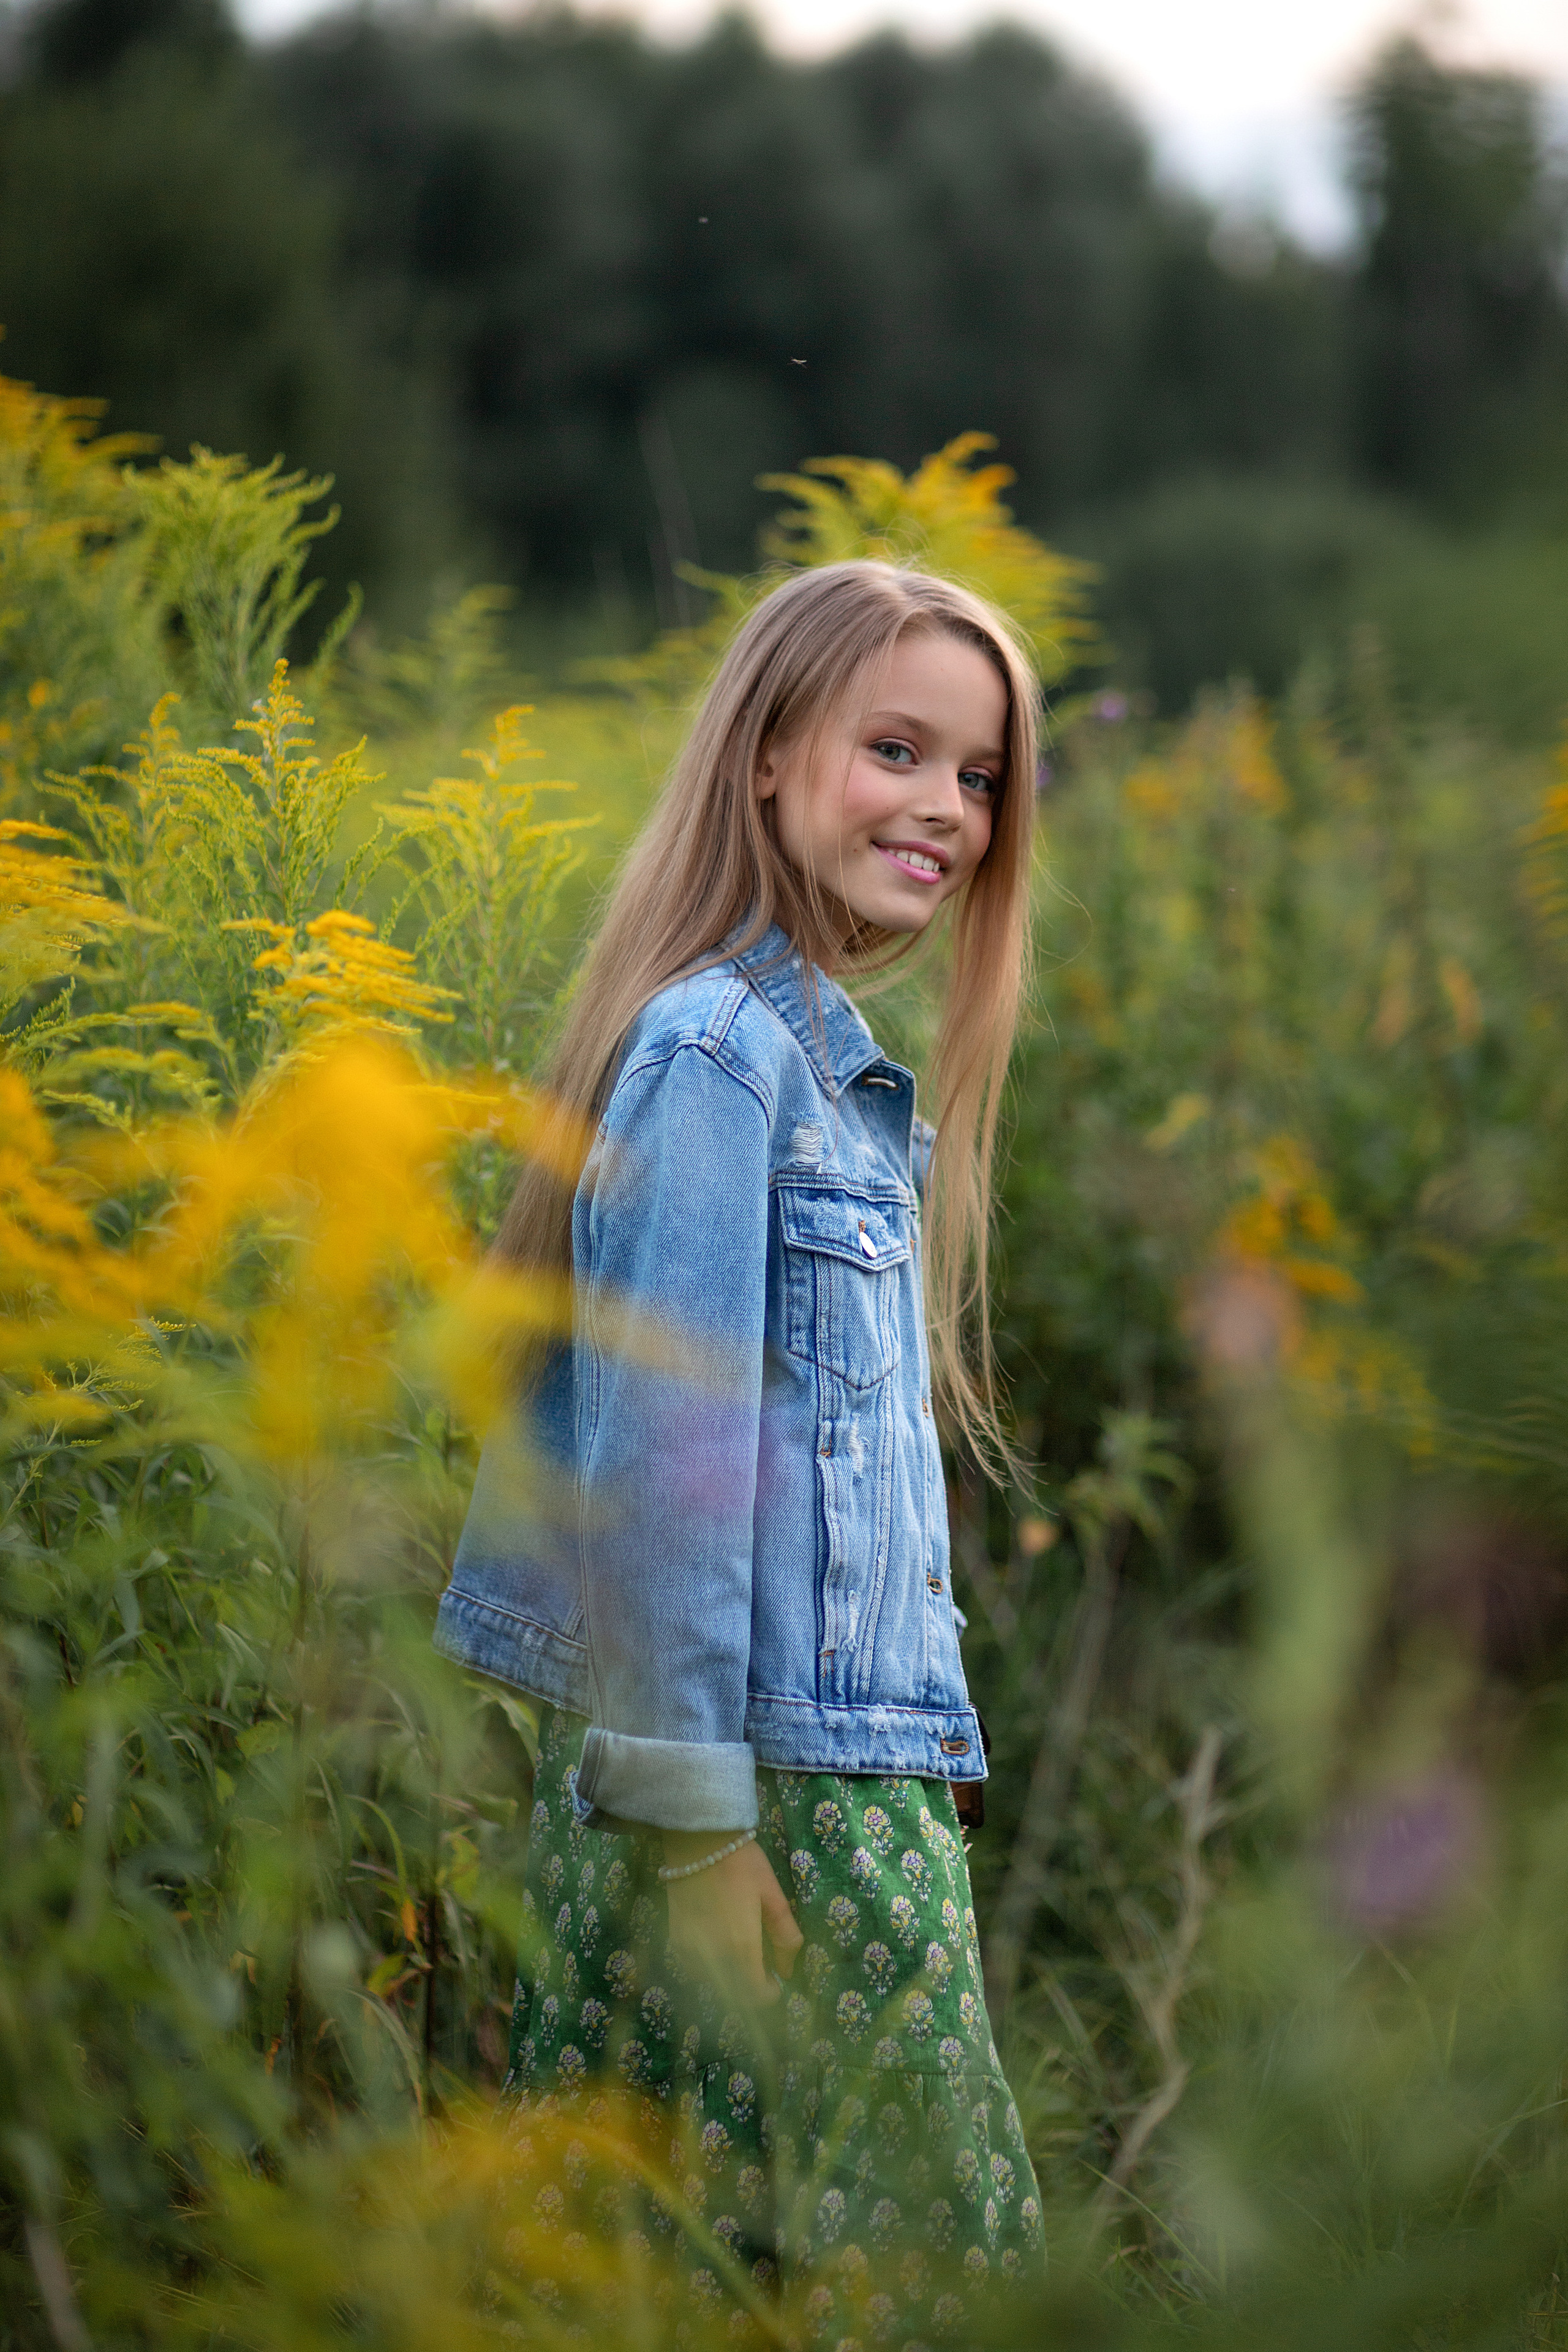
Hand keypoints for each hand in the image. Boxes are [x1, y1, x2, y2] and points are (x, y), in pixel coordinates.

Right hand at [662, 1833, 803, 2005]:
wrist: (698, 1841)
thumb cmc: (742, 1863)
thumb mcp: (773, 1895)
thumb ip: (785, 1936)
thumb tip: (787, 1970)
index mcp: (741, 1948)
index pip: (755, 1995)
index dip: (769, 1994)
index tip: (776, 1981)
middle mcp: (713, 1957)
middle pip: (734, 1996)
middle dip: (750, 1991)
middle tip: (762, 1969)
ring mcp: (690, 1950)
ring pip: (711, 1985)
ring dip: (729, 1982)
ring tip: (740, 1957)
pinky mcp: (675, 1939)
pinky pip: (692, 1970)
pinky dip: (707, 1970)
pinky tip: (716, 1950)